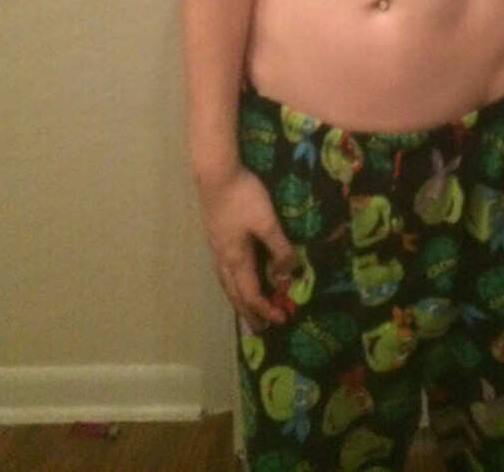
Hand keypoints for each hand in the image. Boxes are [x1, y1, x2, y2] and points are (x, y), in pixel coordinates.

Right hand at [196, 166, 296, 330]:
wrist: (215, 174)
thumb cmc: (243, 197)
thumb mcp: (267, 221)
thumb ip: (279, 247)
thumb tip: (289, 273)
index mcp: (236, 259)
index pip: (251, 294)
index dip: (265, 309)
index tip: (280, 321)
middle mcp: (223, 259)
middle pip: (235, 294)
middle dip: (248, 312)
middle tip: (259, 330)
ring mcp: (216, 248)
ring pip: (226, 283)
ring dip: (238, 299)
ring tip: (245, 309)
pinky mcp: (214, 237)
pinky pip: (223, 271)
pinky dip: (232, 283)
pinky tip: (235, 276)